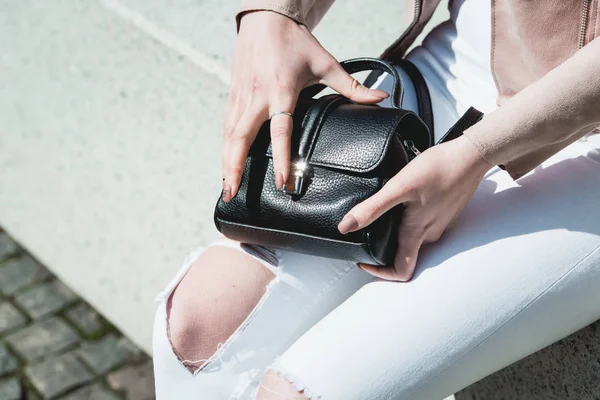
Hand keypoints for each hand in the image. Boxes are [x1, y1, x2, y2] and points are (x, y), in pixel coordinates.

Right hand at [222, 11, 388, 201]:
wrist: (266, 18)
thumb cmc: (295, 42)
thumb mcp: (325, 62)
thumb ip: (352, 86)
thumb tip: (381, 98)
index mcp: (281, 91)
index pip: (280, 131)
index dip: (281, 158)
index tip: (283, 182)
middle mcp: (257, 97)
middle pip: (241, 137)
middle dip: (234, 167)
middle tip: (233, 193)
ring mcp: (241, 96)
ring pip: (229, 134)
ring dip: (226, 161)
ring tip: (226, 187)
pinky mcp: (233, 94)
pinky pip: (227, 125)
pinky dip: (225, 146)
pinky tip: (225, 163)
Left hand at [338, 135, 493, 280]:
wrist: (471, 155)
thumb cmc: (440, 168)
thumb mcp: (399, 187)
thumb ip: (373, 208)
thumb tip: (348, 226)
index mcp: (417, 232)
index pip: (401, 271)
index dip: (380, 273)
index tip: (364, 262)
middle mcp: (430, 233)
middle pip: (405, 256)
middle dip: (384, 251)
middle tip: (366, 237)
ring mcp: (439, 223)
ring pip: (414, 239)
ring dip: (396, 234)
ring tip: (381, 219)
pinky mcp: (444, 212)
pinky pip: (424, 225)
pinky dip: (409, 221)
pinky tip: (402, 205)